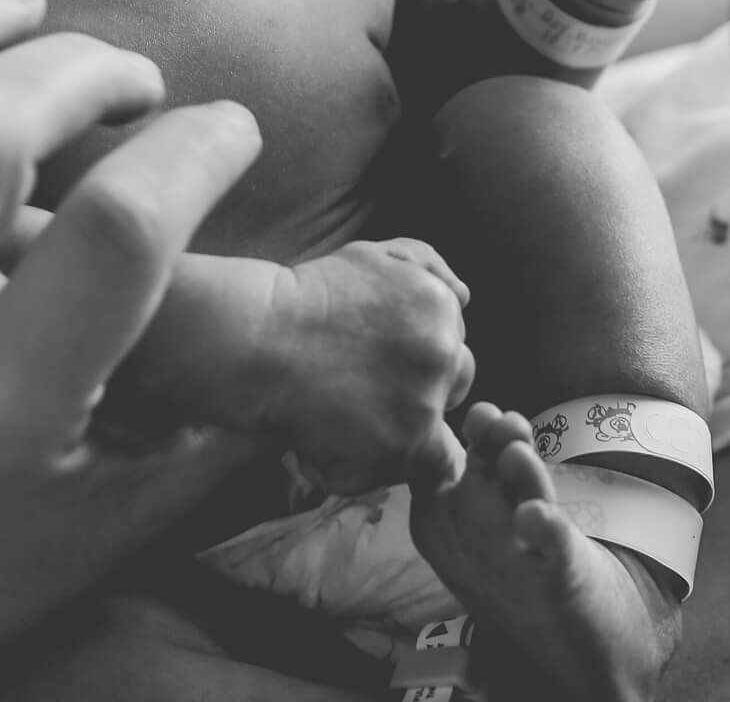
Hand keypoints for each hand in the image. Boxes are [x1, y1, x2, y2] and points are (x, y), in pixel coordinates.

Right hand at [261, 237, 474, 494]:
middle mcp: (444, 355)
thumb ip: (427, 266)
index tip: (378, 364)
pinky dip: (368, 466)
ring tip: (344, 417)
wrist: (262, 340)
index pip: (454, 349)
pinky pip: (401, 472)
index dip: (417, 362)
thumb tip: (467, 296)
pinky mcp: (401, 451)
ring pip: (427, 436)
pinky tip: (331, 440)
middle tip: (364, 391)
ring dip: (395, 435)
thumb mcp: (373, 256)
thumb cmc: (311, 296)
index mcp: (441, 308)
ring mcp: (425, 406)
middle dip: (417, 395)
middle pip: (450, 391)